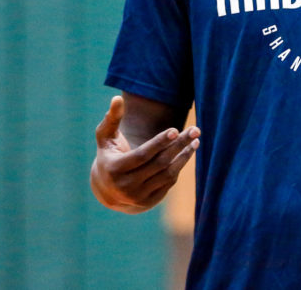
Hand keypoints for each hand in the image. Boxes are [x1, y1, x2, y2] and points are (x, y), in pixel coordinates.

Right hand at [90, 95, 199, 212]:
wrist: (106, 188)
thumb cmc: (109, 154)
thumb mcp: (105, 137)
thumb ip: (112, 118)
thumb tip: (117, 98)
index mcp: (114, 169)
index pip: (142, 155)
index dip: (159, 142)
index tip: (175, 129)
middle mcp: (126, 186)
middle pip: (159, 163)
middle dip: (179, 145)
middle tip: (195, 130)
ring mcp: (138, 197)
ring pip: (167, 173)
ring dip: (184, 156)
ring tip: (195, 140)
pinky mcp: (148, 202)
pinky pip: (169, 182)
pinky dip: (179, 166)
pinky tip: (187, 152)